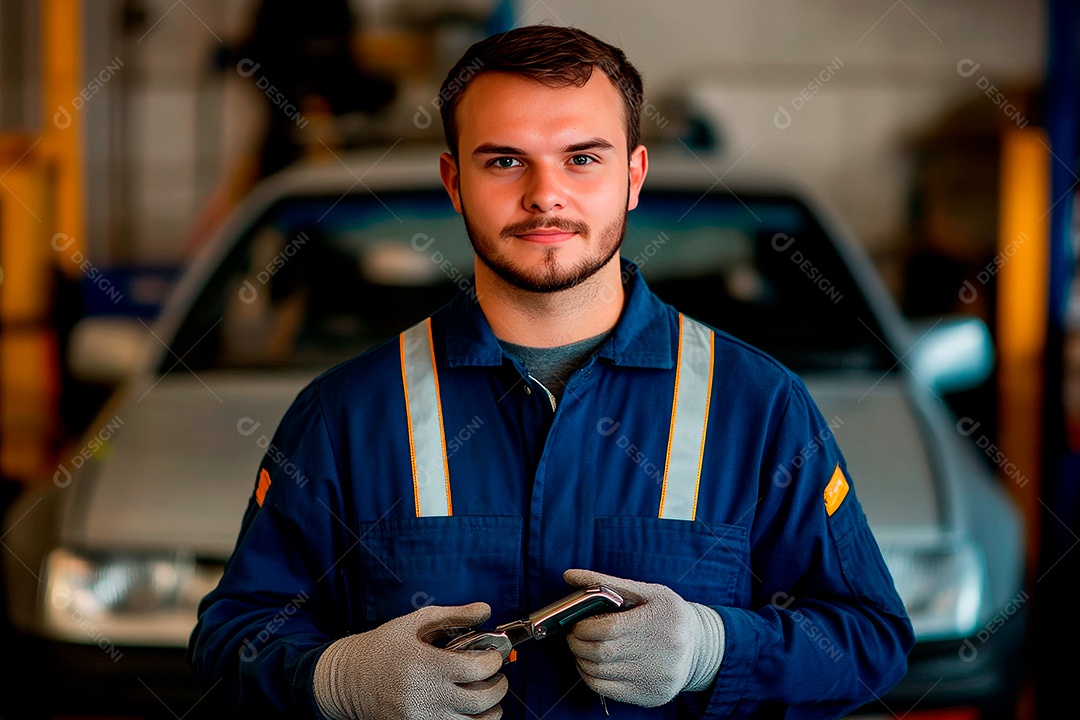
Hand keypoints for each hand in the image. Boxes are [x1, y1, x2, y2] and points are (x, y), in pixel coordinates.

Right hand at [313, 602, 506, 719]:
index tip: (492, 655)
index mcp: (426, 665)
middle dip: (498, 687)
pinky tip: (467, 711)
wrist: (348, 679)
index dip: (493, 661)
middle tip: (496, 677)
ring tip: (486, 697)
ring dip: (489, 711)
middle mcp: (425, 696)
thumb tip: (486, 609)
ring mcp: (421, 719)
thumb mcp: (415, 622)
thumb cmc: (383, 646)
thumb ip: (454, 616)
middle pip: (481, 701)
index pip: (477, 669)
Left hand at [563, 569, 724, 707]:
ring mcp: (656, 677)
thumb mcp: (645, 592)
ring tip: (582, 648)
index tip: (576, 623)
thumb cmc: (666, 614)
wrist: (699, 646)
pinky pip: (607, 691)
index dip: (583, 627)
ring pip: (600, 673)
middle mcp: (662, 651)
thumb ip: (606, 583)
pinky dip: (590, 677)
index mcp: (659, 619)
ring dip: (582, 660)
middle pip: (601, 653)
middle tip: (573, 635)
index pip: (608, 628)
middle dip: (577, 643)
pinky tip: (592, 665)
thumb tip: (568, 575)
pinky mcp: (651, 696)